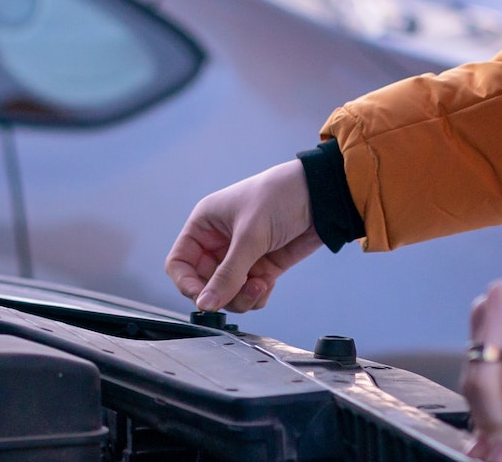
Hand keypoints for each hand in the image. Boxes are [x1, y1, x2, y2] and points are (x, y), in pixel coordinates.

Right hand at [164, 160, 322, 311]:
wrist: (321, 197)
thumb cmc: (279, 197)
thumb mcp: (250, 235)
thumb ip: (227, 274)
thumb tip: (205, 305)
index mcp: (205, 225)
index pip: (180, 263)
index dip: (187, 284)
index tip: (204, 299)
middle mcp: (218, 242)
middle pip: (204, 284)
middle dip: (222, 294)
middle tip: (241, 291)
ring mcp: (241, 257)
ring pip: (227, 293)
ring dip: (241, 298)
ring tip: (260, 285)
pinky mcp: (261, 267)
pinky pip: (248, 294)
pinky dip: (256, 296)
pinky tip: (268, 283)